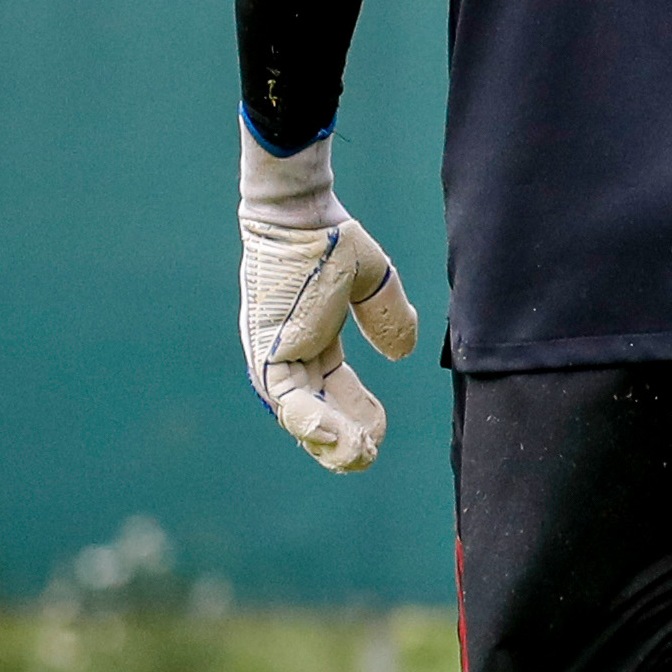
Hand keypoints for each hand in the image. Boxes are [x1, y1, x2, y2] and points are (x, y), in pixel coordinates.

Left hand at [238, 128, 418, 473]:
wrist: (302, 212)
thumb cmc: (330, 236)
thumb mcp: (372, 281)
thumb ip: (387, 315)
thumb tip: (403, 354)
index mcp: (308, 339)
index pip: (331, 391)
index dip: (357, 415)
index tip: (379, 433)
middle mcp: (287, 353)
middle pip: (312, 412)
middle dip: (340, 442)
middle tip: (367, 458)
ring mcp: (274, 355)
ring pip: (298, 416)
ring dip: (329, 441)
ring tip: (359, 457)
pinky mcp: (268, 352)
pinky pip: (287, 399)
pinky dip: (313, 422)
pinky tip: (342, 438)